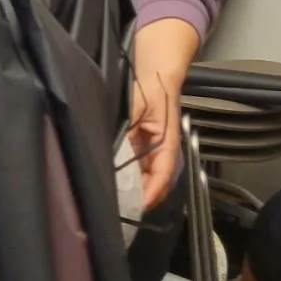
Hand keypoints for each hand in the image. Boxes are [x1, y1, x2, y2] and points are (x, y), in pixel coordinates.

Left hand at [129, 70, 181, 210]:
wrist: (156, 73)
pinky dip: (131, 175)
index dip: (151, 192)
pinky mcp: (146, 146)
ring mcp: (155, 149)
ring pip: (148, 177)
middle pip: (157, 182)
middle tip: (123, 207)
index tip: (139, 204)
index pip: (163, 176)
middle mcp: (164, 150)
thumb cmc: (151, 88)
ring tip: (120, 198)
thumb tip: (113, 151)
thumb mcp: (134, 107)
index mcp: (167, 143)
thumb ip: (125, 130)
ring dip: (137, 188)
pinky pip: (140, 166)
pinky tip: (118, 179)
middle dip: (143, 196)